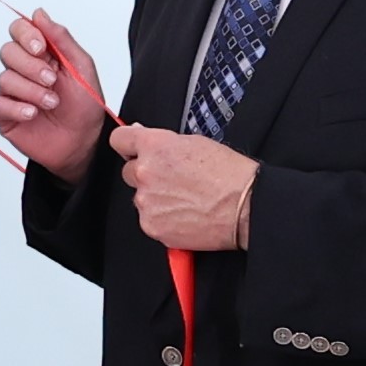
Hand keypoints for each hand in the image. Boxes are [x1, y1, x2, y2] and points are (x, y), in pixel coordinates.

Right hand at [0, 9, 106, 181]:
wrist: (84, 142)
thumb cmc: (85, 106)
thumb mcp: (81, 67)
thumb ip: (61, 38)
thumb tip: (39, 14)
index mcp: (42, 54)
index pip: (20, 30)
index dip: (27, 35)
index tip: (42, 49)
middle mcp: (24, 70)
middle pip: (8, 51)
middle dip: (31, 66)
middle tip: (52, 80)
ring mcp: (13, 92)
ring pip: (5, 78)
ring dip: (32, 90)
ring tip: (52, 103)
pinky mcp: (5, 115)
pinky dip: (17, 107)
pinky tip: (33, 113)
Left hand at [108, 122, 257, 251]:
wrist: (246, 207)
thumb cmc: (229, 175)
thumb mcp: (196, 143)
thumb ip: (163, 142)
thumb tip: (143, 139)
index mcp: (155, 147)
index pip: (119, 140)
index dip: (127, 145)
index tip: (131, 150)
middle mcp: (145, 173)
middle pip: (129, 172)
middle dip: (146, 175)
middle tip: (173, 180)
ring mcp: (147, 202)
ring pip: (140, 198)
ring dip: (155, 199)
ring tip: (185, 200)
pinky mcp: (152, 226)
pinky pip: (148, 220)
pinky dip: (162, 219)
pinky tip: (185, 214)